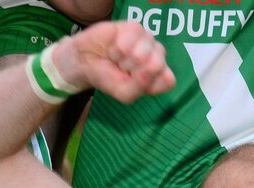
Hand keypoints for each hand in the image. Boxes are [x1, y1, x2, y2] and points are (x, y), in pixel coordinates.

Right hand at [54, 21, 174, 103]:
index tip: (133, 83)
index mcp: (160, 75)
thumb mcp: (124, 93)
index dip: (147, 84)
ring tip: (118, 59)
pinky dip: (117, 49)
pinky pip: (129, 42)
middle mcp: (158, 56)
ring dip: (123, 60)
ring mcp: (148, 40)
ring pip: (142, 54)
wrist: (86, 62)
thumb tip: (155, 66)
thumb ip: (142, 85)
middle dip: (133, 72)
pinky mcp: (135, 27)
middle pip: (156, 65)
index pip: (168, 80)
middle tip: (123, 70)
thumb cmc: (108, 78)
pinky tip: (114, 48)